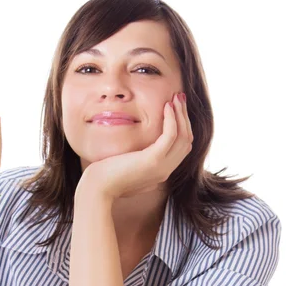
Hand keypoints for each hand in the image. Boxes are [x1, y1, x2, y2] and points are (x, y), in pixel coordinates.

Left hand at [77, 92, 192, 200]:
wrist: (98, 189)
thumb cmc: (106, 181)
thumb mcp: (129, 174)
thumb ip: (140, 168)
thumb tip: (143, 164)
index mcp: (160, 173)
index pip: (182, 148)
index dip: (182, 127)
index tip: (176, 109)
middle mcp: (165, 171)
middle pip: (187, 141)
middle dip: (185, 117)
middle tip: (180, 98)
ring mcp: (161, 167)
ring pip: (183, 137)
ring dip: (181, 115)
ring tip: (176, 97)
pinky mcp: (153, 160)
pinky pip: (171, 135)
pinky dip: (172, 119)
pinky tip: (167, 106)